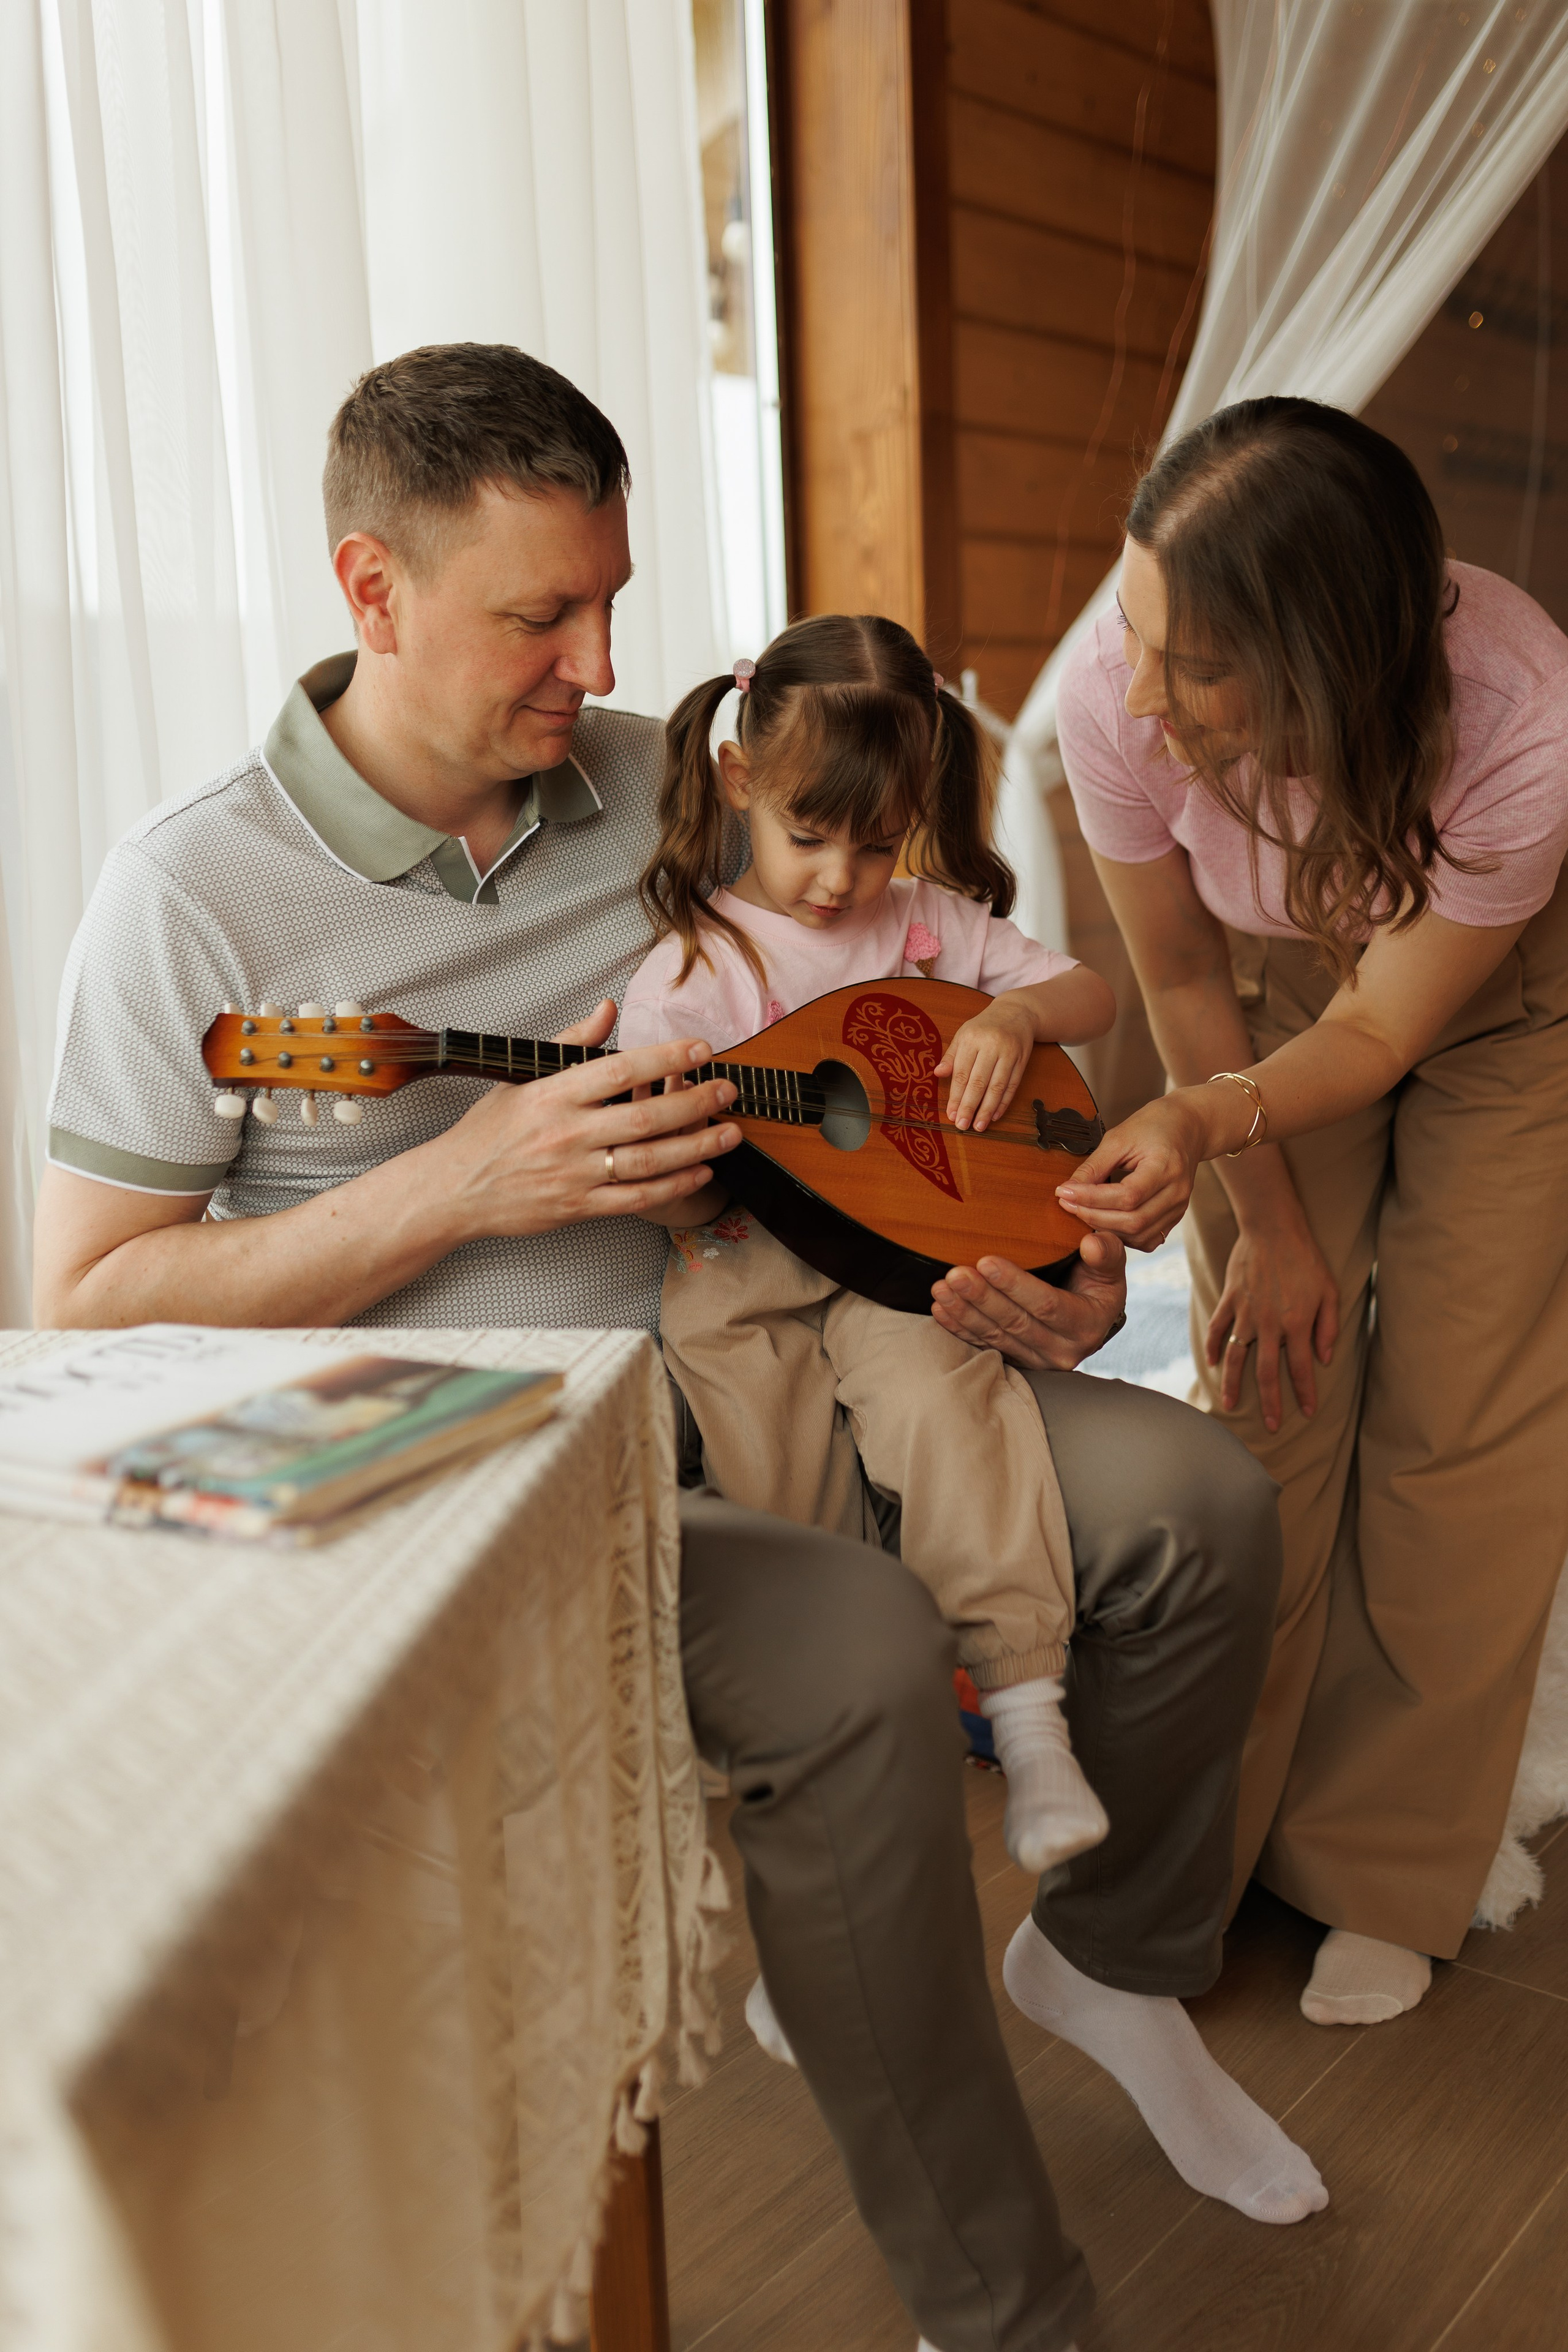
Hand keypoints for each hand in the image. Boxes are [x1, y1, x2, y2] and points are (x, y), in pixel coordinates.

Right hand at [429, 999, 741, 1240]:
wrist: (455, 1189)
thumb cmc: (487, 1133)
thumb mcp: (521, 1076)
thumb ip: (569, 1042)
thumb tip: (607, 1008)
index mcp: (553, 1095)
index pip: (619, 1070)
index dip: (666, 1058)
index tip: (700, 1049)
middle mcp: (567, 1134)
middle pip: (644, 1117)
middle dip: (695, 1102)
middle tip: (728, 1090)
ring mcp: (575, 1174)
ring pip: (648, 1161)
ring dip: (697, 1146)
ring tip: (730, 1132)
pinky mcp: (579, 1207)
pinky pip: (636, 1198)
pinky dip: (673, 1186)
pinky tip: (700, 1171)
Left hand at [930, 1232, 1127, 1370]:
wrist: (1093, 1317)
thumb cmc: (1097, 1282)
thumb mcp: (1110, 1267)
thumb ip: (1105, 1253)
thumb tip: (1091, 1241)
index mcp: (1086, 1324)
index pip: (1047, 1304)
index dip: (1015, 1285)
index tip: (986, 1262)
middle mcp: (1063, 1349)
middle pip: (1015, 1322)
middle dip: (982, 1298)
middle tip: (955, 1274)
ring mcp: (1038, 1360)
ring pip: (997, 1335)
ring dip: (965, 1312)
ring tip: (942, 1288)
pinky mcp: (1018, 1361)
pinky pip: (985, 1345)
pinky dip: (960, 1328)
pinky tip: (940, 1310)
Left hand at [935, 999, 1036, 1130]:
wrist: (1017, 1012)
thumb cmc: (985, 1026)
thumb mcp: (964, 1034)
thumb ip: (951, 1056)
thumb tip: (938, 1074)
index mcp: (973, 1039)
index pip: (962, 1073)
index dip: (956, 1096)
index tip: (951, 1113)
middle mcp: (992, 1045)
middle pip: (979, 1082)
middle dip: (970, 1106)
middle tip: (962, 1125)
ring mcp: (1009, 1053)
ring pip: (997, 1086)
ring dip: (987, 1109)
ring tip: (978, 1126)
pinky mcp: (1022, 1060)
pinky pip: (1012, 1085)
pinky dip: (1004, 1102)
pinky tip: (994, 1115)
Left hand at [1054, 1090, 1221, 1250]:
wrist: (1186, 1128)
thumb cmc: (1153, 1127)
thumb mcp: (1119, 1138)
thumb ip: (1094, 1167)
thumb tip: (1068, 1190)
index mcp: (1166, 1166)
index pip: (1127, 1196)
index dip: (1092, 1198)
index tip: (1064, 1192)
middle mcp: (1177, 1192)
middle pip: (1133, 1220)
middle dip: (1094, 1216)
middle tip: (1069, 1204)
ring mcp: (1179, 1207)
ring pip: (1139, 1234)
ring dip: (1106, 1229)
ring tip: (1083, 1212)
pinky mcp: (1175, 1217)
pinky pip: (1147, 1238)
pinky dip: (1123, 1236)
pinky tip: (1107, 1221)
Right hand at [1207, 1218, 1338, 1431]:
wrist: (1273, 1229)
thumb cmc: (1307, 1259)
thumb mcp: (1329, 1292)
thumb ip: (1329, 1327)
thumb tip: (1325, 1359)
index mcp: (1297, 1324)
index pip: (1301, 1369)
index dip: (1305, 1393)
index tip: (1308, 1413)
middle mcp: (1270, 1325)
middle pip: (1267, 1373)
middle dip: (1271, 1403)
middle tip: (1272, 1426)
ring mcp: (1246, 1313)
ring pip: (1237, 1357)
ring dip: (1234, 1384)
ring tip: (1231, 1406)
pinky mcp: (1230, 1300)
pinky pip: (1218, 1329)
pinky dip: (1214, 1347)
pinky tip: (1214, 1364)